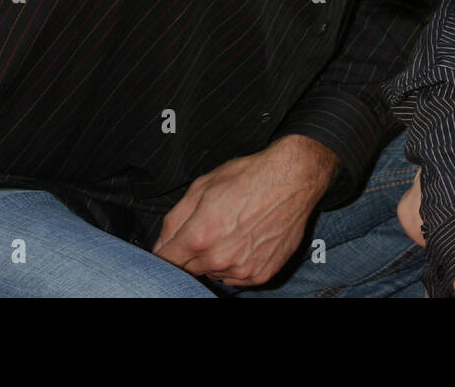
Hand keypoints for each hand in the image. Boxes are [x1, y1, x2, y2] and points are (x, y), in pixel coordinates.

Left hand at [152, 135, 336, 284]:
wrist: (293, 179)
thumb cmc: (249, 177)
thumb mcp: (203, 186)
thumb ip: (175, 219)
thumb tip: (161, 244)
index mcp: (199, 236)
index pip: (167, 261)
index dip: (167, 251)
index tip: (173, 245)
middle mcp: (219, 258)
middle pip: (189, 269)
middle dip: (192, 253)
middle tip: (210, 229)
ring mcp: (242, 269)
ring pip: (213, 273)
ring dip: (215, 259)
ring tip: (233, 231)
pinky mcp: (261, 274)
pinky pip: (237, 278)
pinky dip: (237, 264)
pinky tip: (247, 240)